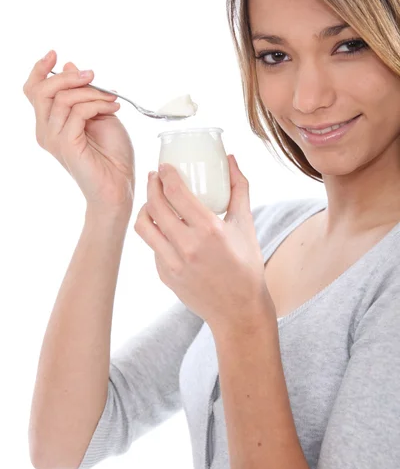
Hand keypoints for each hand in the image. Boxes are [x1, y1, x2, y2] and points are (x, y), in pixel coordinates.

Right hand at [23, 50, 134, 211]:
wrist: (119, 186)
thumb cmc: (112, 156)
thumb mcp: (100, 115)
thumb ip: (85, 94)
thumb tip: (71, 67)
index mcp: (51, 123)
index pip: (34, 91)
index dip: (40, 70)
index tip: (55, 54)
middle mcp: (47, 131)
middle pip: (42, 90)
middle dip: (68, 77)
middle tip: (93, 76)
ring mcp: (54, 139)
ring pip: (63, 99)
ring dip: (91, 93)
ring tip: (112, 99)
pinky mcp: (66, 145)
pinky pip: (78, 112)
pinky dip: (97, 105)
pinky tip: (113, 109)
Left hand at [134, 155, 275, 325]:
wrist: (238, 309)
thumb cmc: (246, 266)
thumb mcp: (246, 224)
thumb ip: (239, 188)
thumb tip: (230, 159)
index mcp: (209, 230)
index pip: (176, 192)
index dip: (165, 174)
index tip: (163, 166)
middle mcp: (188, 246)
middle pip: (155, 205)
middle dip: (152, 185)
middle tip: (155, 177)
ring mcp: (173, 263)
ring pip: (145, 226)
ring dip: (146, 208)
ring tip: (153, 201)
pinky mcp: (165, 275)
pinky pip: (152, 246)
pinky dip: (156, 233)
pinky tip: (164, 228)